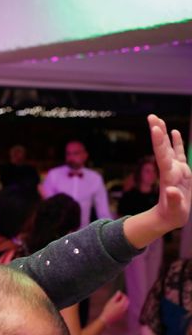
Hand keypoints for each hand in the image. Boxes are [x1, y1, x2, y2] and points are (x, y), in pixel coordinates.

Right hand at [100, 291, 128, 324]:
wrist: (107, 319)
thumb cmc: (108, 310)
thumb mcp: (111, 301)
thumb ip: (116, 296)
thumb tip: (119, 292)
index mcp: (122, 304)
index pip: (125, 297)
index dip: (122, 294)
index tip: (118, 294)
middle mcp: (125, 308)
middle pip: (127, 301)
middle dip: (124, 298)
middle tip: (118, 297)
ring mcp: (125, 312)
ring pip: (127, 305)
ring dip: (123, 302)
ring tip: (117, 302)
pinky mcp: (124, 315)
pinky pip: (125, 309)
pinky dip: (123, 306)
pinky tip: (117, 307)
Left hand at [150, 114, 191, 230]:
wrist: (170, 218)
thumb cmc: (172, 215)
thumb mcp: (174, 210)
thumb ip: (173, 200)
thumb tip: (171, 191)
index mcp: (169, 177)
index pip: (163, 156)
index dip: (160, 143)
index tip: (155, 129)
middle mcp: (170, 170)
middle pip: (163, 148)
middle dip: (158, 132)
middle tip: (151, 117)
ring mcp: (175, 169)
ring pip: (170, 148)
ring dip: (164, 134)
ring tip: (158, 119)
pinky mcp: (181, 172)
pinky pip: (179, 154)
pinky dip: (177, 143)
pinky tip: (174, 131)